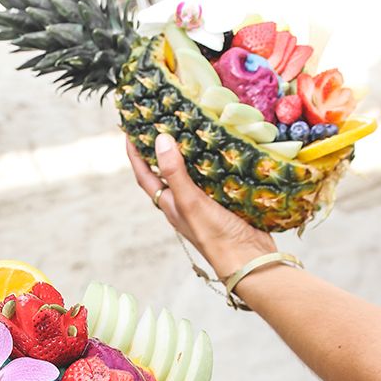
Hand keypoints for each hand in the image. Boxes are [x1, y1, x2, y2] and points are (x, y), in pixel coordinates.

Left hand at [127, 133, 275, 278]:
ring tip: (191, 127)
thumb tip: (160, 140)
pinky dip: (215, 161)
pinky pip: (216, 177)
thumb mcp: (190, 201)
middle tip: (162, 121)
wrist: (250, 259)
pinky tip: (223, 148)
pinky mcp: (226, 201)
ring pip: (193, 172)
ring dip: (190, 152)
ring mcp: (205, 202)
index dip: (135, 154)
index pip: (145, 175)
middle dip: (161, 149)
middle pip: (167, 171)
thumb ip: (174, 172)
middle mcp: (184, 202)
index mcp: (170, 204)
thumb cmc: (215, 235)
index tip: (130, 130)